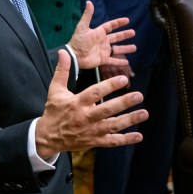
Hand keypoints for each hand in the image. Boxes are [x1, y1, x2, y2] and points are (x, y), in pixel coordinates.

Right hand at [34, 51, 148, 158]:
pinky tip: (139, 136)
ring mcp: (92, 131)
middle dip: (124, 103)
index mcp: (77, 103)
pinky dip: (126, 139)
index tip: (123, 79)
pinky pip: (112, 141)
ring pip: (113, 126)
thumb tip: (64, 52)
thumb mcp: (55, 90)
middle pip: (107, 110)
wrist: (48, 138)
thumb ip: (62, 71)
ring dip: (129, 120)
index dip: (109, 86)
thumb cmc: (54, 111)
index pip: (95, 93)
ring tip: (144, 113)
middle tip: (139, 95)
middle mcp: (86, 117)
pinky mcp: (95, 141)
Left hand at [68, 1, 135, 69]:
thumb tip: (89, 2)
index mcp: (99, 33)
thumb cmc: (78, 41)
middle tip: (133, 32)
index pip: (110, 26)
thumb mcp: (82, 27)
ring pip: (117, 49)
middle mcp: (103, 41)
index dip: (118, 23)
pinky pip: (113, 61)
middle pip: (116, 37)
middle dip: (125, 35)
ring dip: (125, 49)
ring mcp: (104, 51)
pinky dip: (120, 62)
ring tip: (134, 48)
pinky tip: (127, 63)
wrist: (75, 56)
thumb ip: (87, 15)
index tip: (127, 20)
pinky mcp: (103, 60)